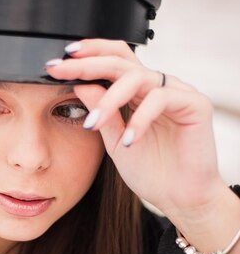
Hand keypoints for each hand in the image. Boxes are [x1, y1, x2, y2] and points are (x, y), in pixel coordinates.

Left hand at [45, 38, 225, 221]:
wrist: (179, 199)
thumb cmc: (151, 172)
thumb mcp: (115, 142)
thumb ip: (101, 113)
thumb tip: (80, 84)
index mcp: (138, 92)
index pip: (112, 60)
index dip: (87, 55)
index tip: (57, 64)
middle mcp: (157, 86)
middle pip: (121, 61)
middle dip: (87, 65)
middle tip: (61, 70)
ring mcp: (177, 92)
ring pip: (138, 77)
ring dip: (110, 99)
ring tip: (93, 124)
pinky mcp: (195, 104)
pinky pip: (161, 98)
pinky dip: (140, 118)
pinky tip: (129, 140)